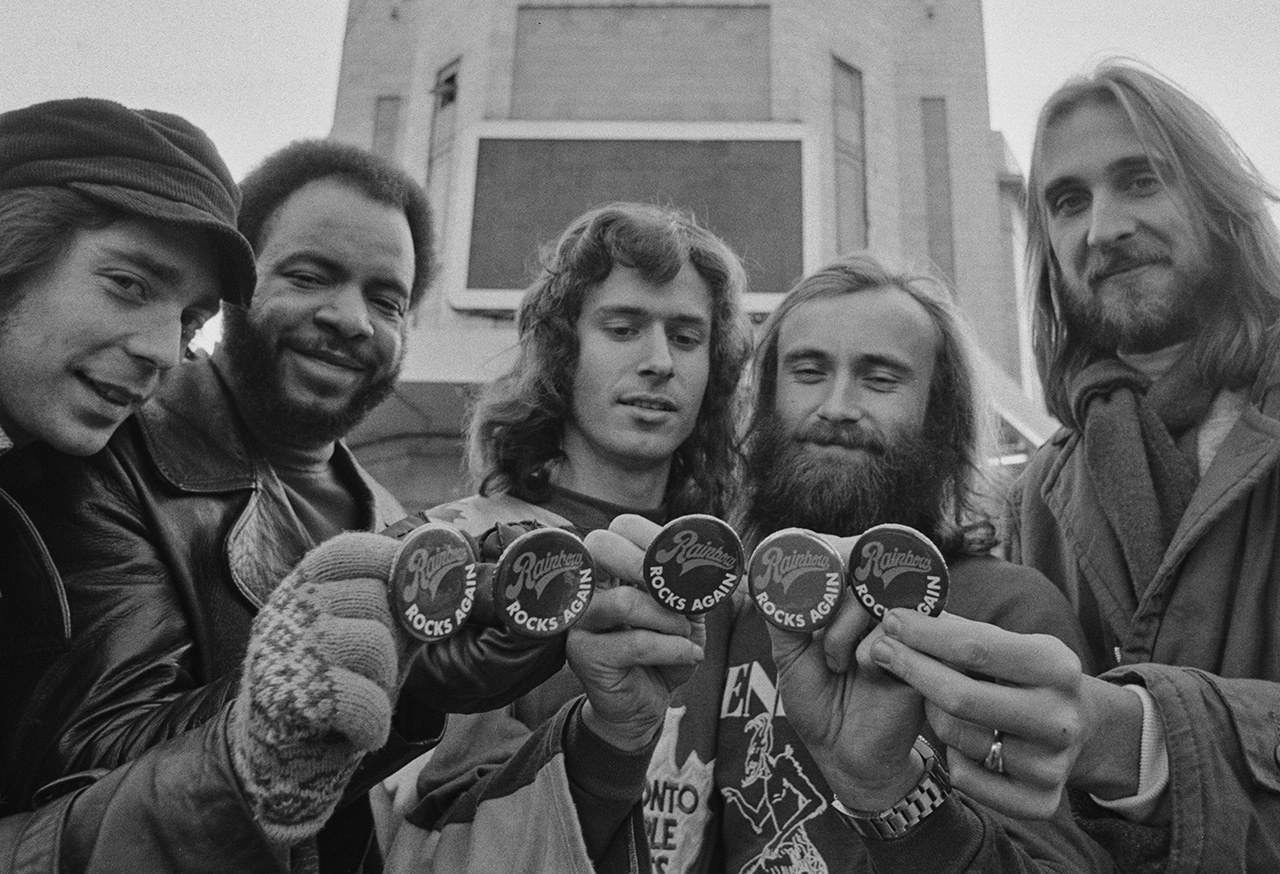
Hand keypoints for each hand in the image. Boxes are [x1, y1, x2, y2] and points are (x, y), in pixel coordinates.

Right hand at [230, 532, 402, 841]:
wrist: (279, 770)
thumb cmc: (336, 696)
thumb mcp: (370, 643)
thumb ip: (401, 612)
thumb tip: (454, 579)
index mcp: (301, 592)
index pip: (346, 552)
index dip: (390, 559)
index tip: (418, 583)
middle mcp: (285, 614)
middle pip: (373, 598)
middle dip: (396, 640)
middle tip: (381, 674)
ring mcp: (280, 655)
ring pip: (374, 643)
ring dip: (386, 681)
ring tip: (367, 701)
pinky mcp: (286, 700)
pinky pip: (361, 698)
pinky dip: (374, 723)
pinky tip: (361, 734)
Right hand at [570, 515, 705, 751]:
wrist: (643, 705)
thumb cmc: (662, 651)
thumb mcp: (684, 613)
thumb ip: (690, 587)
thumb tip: (712, 565)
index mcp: (611, 567)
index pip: (620, 527)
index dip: (654, 535)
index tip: (683, 558)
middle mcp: (588, 586)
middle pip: (601, 546)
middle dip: (645, 562)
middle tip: (676, 589)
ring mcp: (580, 619)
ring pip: (624, 601)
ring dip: (667, 618)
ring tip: (685, 632)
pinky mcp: (582, 654)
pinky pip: (634, 643)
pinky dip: (672, 648)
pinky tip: (689, 655)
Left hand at [763, 534, 927, 810]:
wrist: (847, 753)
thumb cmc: (818, 702)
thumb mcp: (789, 654)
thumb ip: (781, 614)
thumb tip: (762, 577)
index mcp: (848, 597)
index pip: (841, 550)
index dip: (821, 551)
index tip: (798, 571)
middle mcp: (878, 601)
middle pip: (855, 562)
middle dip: (827, 597)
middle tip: (817, 633)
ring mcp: (903, 619)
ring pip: (869, 593)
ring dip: (840, 632)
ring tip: (838, 665)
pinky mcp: (924, 645)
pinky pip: (890, 628)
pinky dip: (868, 653)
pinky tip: (869, 675)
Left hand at [869, 608, 1142, 818]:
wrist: (1076, 727)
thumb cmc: (1023, 674)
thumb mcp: (1008, 643)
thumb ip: (959, 629)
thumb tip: (901, 610)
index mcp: (1057, 667)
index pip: (976, 648)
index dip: (925, 634)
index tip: (890, 620)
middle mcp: (1060, 717)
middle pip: (961, 696)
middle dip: (911, 668)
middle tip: (880, 650)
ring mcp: (1052, 765)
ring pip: (956, 736)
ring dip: (932, 713)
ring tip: (933, 697)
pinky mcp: (1040, 803)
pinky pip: (965, 777)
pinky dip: (952, 758)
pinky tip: (961, 741)